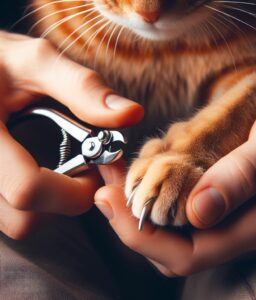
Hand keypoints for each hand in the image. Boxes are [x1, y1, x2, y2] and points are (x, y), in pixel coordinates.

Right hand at [0, 31, 143, 239]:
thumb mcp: (36, 63)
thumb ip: (82, 88)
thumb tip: (131, 114)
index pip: (29, 190)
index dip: (74, 189)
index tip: (95, 168)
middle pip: (25, 220)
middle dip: (65, 200)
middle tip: (80, 169)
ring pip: (17, 222)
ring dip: (50, 204)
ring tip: (60, 170)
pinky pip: (7, 214)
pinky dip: (33, 203)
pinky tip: (40, 173)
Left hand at [95, 83, 255, 276]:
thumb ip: (246, 175)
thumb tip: (199, 211)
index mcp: (253, 224)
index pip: (184, 254)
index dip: (140, 234)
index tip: (109, 199)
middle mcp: (238, 228)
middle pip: (171, 247)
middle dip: (131, 220)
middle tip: (108, 183)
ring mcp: (230, 216)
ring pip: (173, 230)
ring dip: (141, 207)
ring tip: (120, 175)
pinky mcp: (224, 200)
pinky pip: (182, 210)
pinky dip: (157, 196)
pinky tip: (148, 170)